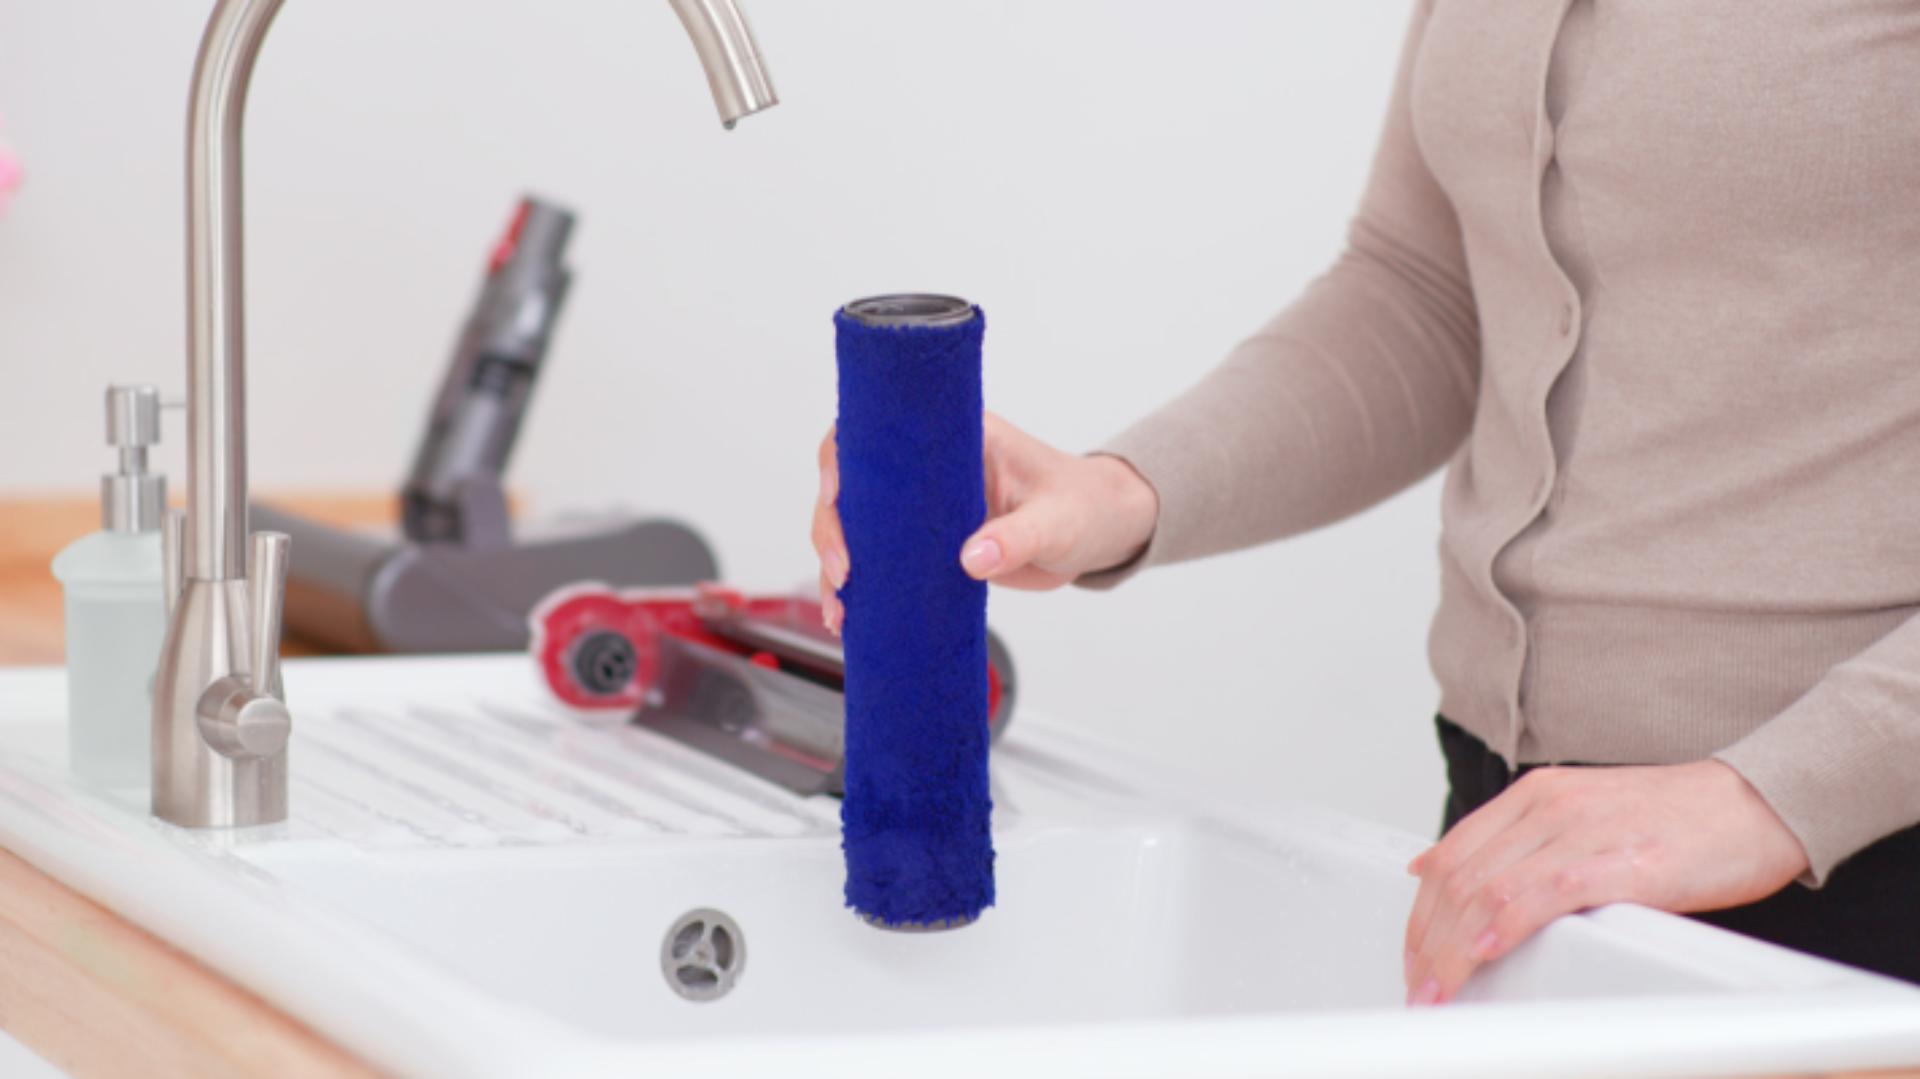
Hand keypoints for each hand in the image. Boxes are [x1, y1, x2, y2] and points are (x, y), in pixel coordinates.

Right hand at [811, 412, 1158, 632]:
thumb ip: (1018, 537)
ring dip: (836, 565)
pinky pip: (879, 561)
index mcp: (954, 436)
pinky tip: (848, 618)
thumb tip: (972, 559)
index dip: (842, 458)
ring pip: (855, 526)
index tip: (837, 498)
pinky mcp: (926, 543)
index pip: (876, 429)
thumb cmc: (1085, 507)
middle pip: (851, 482)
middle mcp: (926, 466)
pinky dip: (859, 589)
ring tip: (841, 610)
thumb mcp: (1058, 521)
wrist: (1099, 532)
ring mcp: (921, 505)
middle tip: (845, 572)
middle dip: (832, 526)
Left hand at [1403, 760, 1807, 1005]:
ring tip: (1440, 991)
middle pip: (1460, 878)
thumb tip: (1447, 873)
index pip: (1450, 854)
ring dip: (1453, 950)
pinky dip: (1506, 926)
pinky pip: (1545, 893)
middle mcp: (1549, 806)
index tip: (1412, 954)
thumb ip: (1523, 843)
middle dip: (1426, 940)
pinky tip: (1486, 954)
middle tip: (1417, 986)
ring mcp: (1583, 831)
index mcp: (1535, 795)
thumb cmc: (1678, 819)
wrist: (1758, 803)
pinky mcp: (1622, 861)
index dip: (1420, 911)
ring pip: (1490, 891)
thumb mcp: (1583, 816)